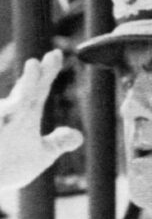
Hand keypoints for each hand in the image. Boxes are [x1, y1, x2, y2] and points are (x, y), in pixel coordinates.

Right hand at [0, 50, 82, 191]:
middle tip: (36, 64)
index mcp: (24, 115)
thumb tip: (77, 135)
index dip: (47, 72)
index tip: (56, 53)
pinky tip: (1, 125)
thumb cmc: (8, 166)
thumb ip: (57, 143)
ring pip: (1, 113)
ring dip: (9, 108)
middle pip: (22, 96)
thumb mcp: (39, 155)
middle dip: (29, 83)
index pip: (38, 89)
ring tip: (21, 103)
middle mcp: (7, 117)